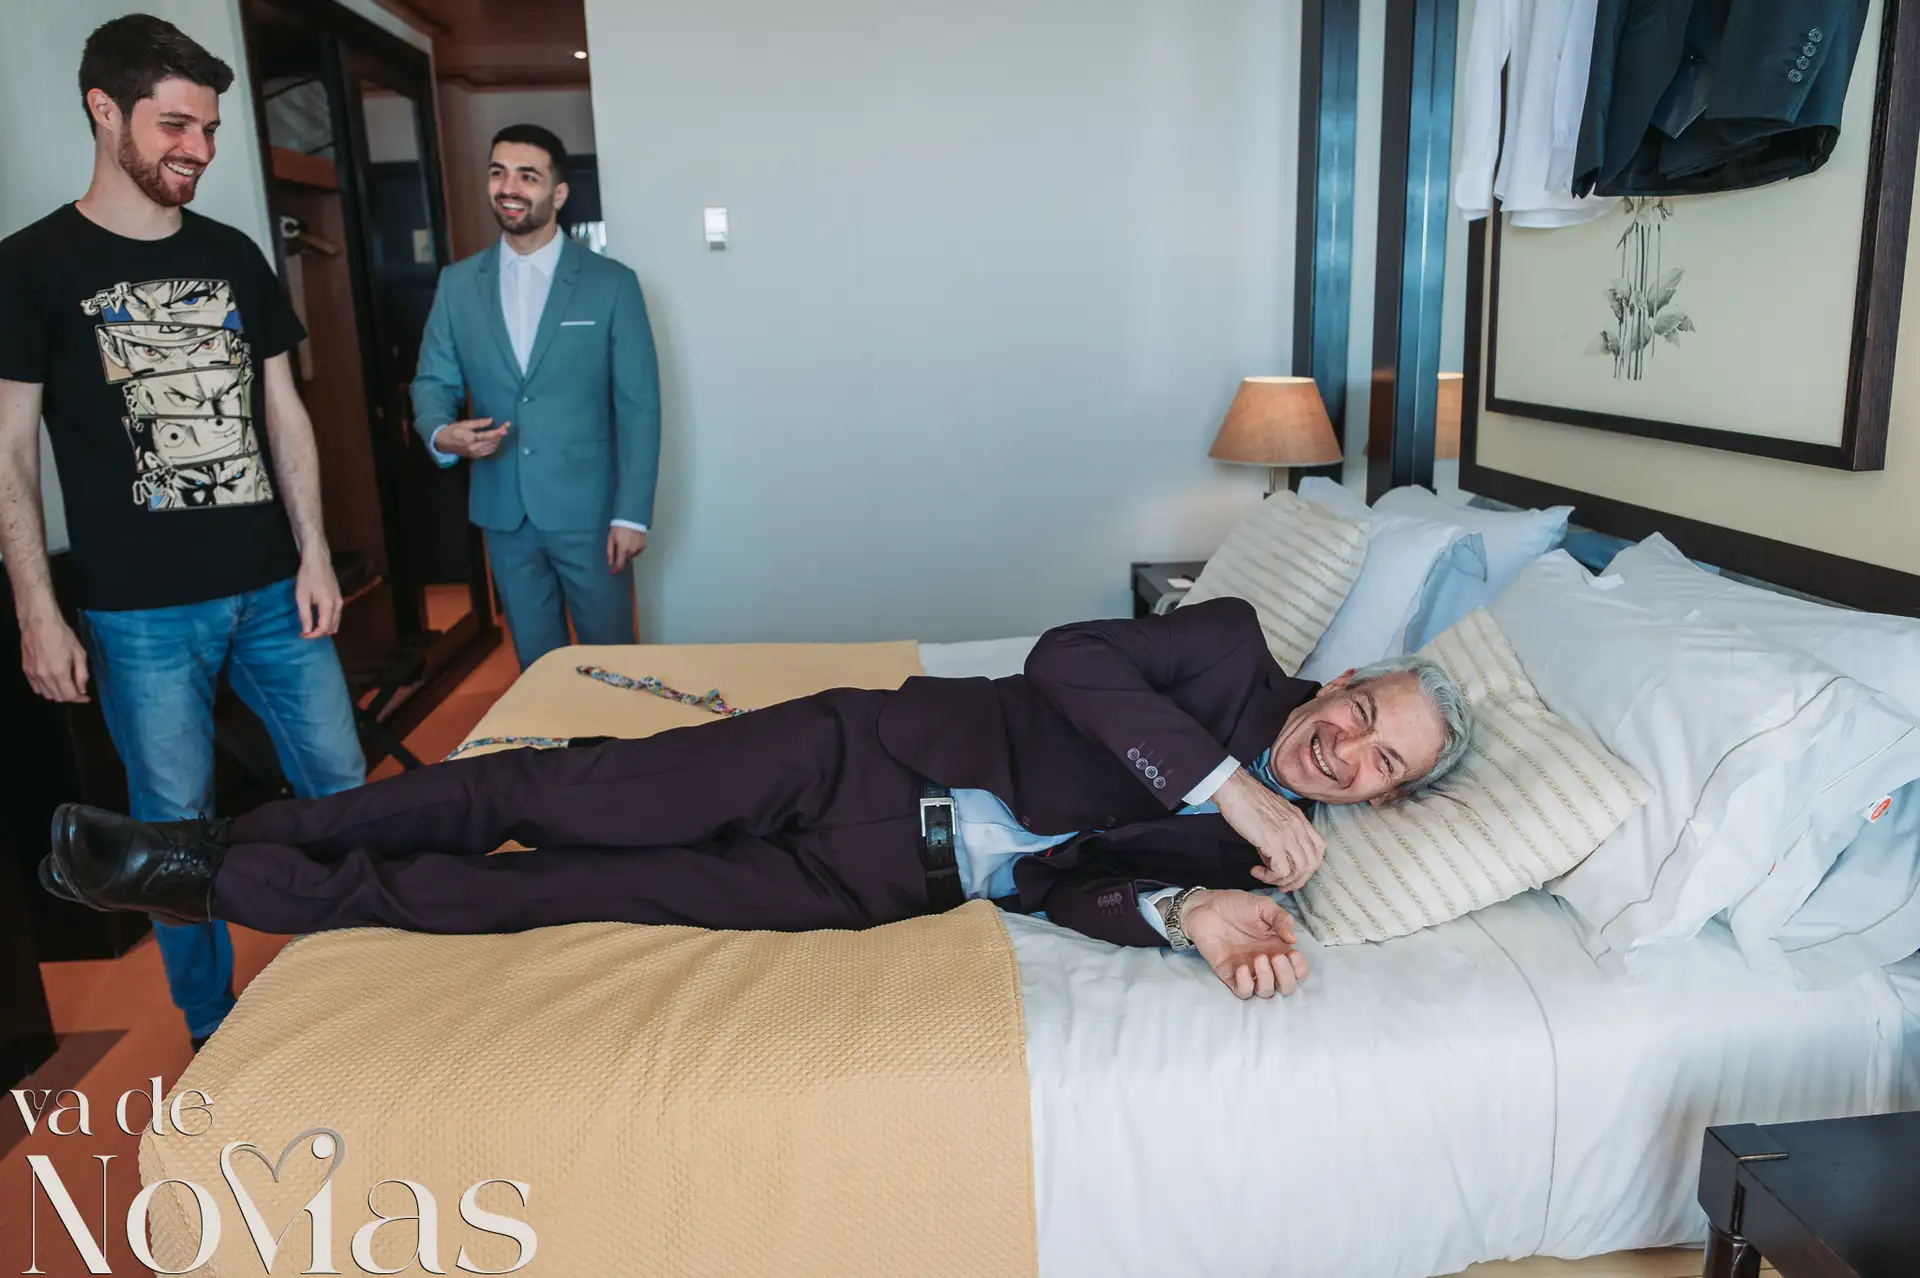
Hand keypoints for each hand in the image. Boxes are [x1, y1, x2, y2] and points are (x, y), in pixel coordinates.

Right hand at [21, 612, 88, 702]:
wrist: (39, 623)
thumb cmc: (61, 634)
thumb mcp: (79, 652)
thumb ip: (82, 673)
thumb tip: (82, 689)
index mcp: (59, 672)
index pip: (69, 696)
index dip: (79, 699)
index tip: (85, 697)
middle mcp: (44, 676)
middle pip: (58, 698)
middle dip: (70, 697)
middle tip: (77, 690)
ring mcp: (33, 674)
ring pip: (46, 695)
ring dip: (58, 694)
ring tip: (66, 686)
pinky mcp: (26, 670)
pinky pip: (36, 688)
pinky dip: (45, 690)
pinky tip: (52, 683)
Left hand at [295, 553, 342, 637]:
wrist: (318, 560)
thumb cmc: (307, 577)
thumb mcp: (302, 597)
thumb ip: (305, 615)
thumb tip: (307, 632)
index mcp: (328, 606)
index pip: (324, 629)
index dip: (313, 635)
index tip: (302, 635)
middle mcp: (338, 606)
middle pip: (332, 628)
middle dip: (319, 633)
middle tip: (305, 631)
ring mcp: (341, 602)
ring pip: (336, 623)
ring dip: (324, 628)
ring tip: (310, 626)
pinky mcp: (340, 598)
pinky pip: (337, 616)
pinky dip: (328, 621)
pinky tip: (318, 618)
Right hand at [435, 417, 510, 459]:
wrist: (443, 443)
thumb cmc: (452, 431)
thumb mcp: (464, 424)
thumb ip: (478, 423)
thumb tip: (491, 420)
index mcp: (470, 439)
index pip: (488, 435)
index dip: (499, 431)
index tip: (506, 426)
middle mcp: (474, 448)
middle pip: (492, 442)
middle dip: (500, 435)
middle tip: (505, 427)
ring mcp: (475, 454)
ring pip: (492, 448)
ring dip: (498, 440)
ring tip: (500, 432)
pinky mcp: (475, 457)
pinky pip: (488, 452)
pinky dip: (493, 446)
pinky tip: (495, 440)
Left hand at [607, 526, 646, 573]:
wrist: (631, 518)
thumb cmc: (619, 527)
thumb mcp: (611, 539)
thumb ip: (610, 552)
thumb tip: (610, 563)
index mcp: (623, 550)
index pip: (619, 565)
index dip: (615, 570)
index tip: (612, 572)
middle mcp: (632, 551)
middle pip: (625, 559)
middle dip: (621, 556)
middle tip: (619, 546)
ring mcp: (639, 548)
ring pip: (631, 555)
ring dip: (628, 552)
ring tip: (625, 541)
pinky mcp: (643, 545)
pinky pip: (637, 551)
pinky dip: (634, 548)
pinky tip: (631, 541)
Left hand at [1180, 889, 1310, 998]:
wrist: (1206, 905)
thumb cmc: (1236, 905)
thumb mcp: (1263, 906)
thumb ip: (1281, 919)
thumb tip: (1293, 939)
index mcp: (1278, 948)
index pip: (1298, 970)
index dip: (1299, 968)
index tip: (1292, 954)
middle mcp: (1266, 963)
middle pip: (1286, 987)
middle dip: (1286, 977)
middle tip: (1277, 957)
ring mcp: (1248, 971)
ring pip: (1266, 992)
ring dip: (1267, 980)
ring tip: (1259, 958)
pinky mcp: (1228, 974)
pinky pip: (1242, 992)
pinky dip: (1246, 985)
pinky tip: (1241, 967)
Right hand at [1213, 769, 1324, 890]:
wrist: (1234, 788)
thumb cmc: (1247, 800)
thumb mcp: (1273, 815)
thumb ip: (1279, 833)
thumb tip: (1272, 855)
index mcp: (1300, 820)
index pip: (1319, 848)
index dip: (1309, 866)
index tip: (1293, 872)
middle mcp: (1299, 828)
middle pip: (1312, 864)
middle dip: (1297, 880)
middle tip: (1281, 884)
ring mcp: (1288, 835)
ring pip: (1300, 870)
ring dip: (1283, 880)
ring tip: (1266, 878)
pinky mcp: (1274, 842)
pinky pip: (1282, 871)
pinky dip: (1270, 877)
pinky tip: (1256, 871)